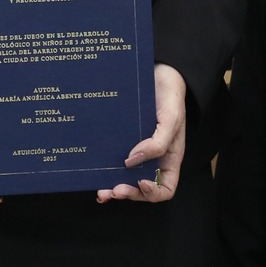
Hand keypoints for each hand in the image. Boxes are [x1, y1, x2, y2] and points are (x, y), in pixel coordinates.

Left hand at [98, 64, 186, 202]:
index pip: (165, 188)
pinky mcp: (121, 141)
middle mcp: (152, 159)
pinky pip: (112, 160)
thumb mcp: (171, 120)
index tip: (140, 183)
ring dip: (112, 187)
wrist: (158, 73)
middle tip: (113, 190)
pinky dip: (104, 170)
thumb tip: (131, 162)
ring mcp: (136, 151)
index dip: (153, 193)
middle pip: (140, 188)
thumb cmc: (171, 98)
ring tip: (101, 191)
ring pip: (124, 177)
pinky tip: (94, 173)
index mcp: (168, 159)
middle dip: (127, 192)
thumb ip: (157, 144)